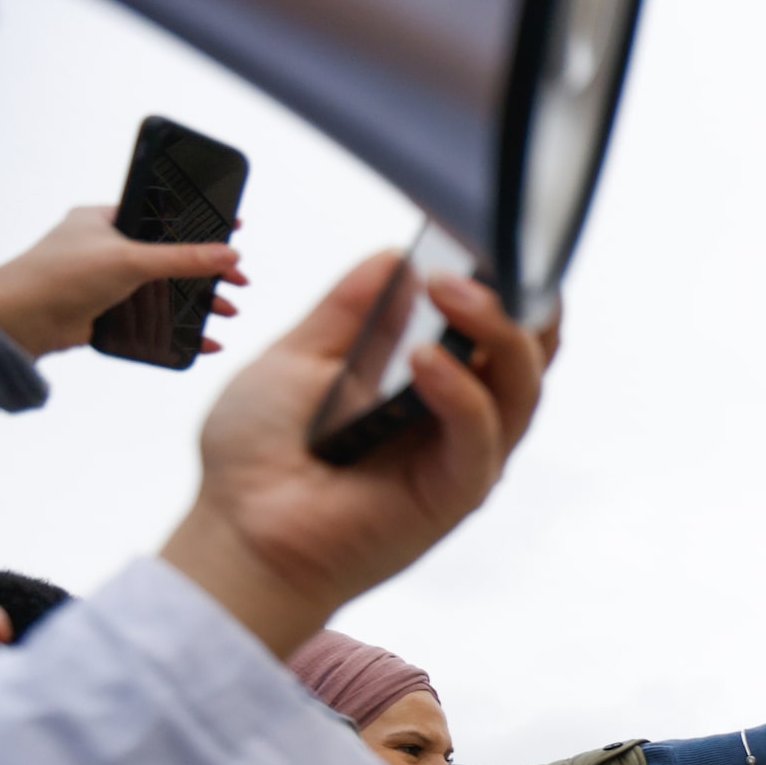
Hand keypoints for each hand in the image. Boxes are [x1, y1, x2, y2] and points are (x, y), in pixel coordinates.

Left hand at [0, 207, 244, 356]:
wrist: (21, 320)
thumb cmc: (60, 275)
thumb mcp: (130, 260)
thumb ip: (183, 258)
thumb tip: (228, 254)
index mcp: (104, 220)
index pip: (161, 216)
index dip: (198, 224)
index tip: (232, 229)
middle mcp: (106, 248)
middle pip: (170, 257)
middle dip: (206, 272)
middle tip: (238, 280)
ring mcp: (108, 282)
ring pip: (165, 290)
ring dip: (198, 302)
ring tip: (227, 310)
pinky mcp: (108, 312)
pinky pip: (154, 319)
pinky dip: (181, 330)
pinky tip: (205, 338)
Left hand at [160, 254, 550, 656]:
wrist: (236, 529)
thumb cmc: (263, 454)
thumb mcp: (301, 356)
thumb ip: (351, 311)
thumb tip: (398, 256)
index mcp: (433, 384)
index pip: (499, 328)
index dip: (507, 283)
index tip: (485, 235)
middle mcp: (461, 419)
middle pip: (529, 353)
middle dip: (514, 298)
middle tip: (473, 260)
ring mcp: (464, 457)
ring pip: (520, 388)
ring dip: (496, 331)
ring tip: (451, 291)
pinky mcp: (455, 493)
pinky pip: (478, 437)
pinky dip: (461, 392)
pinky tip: (424, 359)